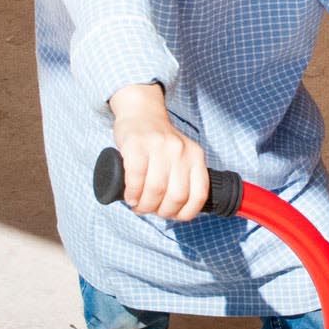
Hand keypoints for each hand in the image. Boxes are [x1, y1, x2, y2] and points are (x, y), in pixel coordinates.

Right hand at [108, 83, 209, 220]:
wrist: (141, 112)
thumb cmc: (160, 142)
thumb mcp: (182, 154)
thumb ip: (185, 176)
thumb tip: (180, 210)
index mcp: (196, 156)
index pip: (199, 194)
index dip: (186, 213)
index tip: (173, 215)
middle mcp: (181, 151)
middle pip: (176, 196)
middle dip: (162, 211)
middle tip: (151, 210)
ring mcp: (159, 147)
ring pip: (156, 190)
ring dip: (145, 205)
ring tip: (138, 205)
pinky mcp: (137, 145)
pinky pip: (136, 178)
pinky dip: (132, 193)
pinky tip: (130, 196)